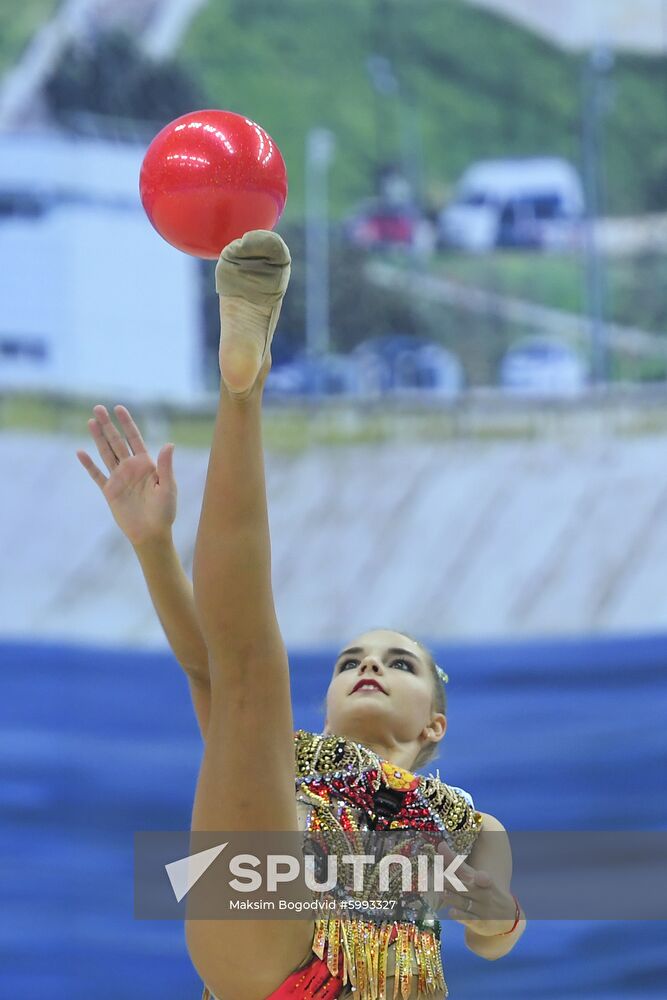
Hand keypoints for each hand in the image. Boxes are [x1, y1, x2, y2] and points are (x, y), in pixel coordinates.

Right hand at [76, 404, 176, 547]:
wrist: (151, 533)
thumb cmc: (165, 511)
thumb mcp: (168, 487)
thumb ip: (166, 466)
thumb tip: (169, 444)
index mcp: (146, 464)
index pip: (135, 438)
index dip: (127, 423)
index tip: (119, 408)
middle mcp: (131, 467)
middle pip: (117, 442)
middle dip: (108, 425)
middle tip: (98, 408)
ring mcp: (119, 478)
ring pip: (106, 453)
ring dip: (98, 438)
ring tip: (90, 421)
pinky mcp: (110, 491)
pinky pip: (97, 475)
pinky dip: (89, 465)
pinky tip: (80, 452)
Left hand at [436, 841, 516, 936]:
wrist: (510, 917)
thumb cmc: (488, 892)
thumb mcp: (478, 878)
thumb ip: (458, 867)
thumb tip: (440, 847)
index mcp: (480, 877)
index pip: (463, 867)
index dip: (451, 858)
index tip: (441, 846)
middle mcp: (480, 892)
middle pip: (462, 885)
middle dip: (448, 880)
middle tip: (435, 875)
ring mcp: (481, 908)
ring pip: (464, 901)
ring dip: (452, 897)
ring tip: (441, 891)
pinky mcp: (480, 922)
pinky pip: (469, 919)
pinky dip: (460, 915)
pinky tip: (452, 912)